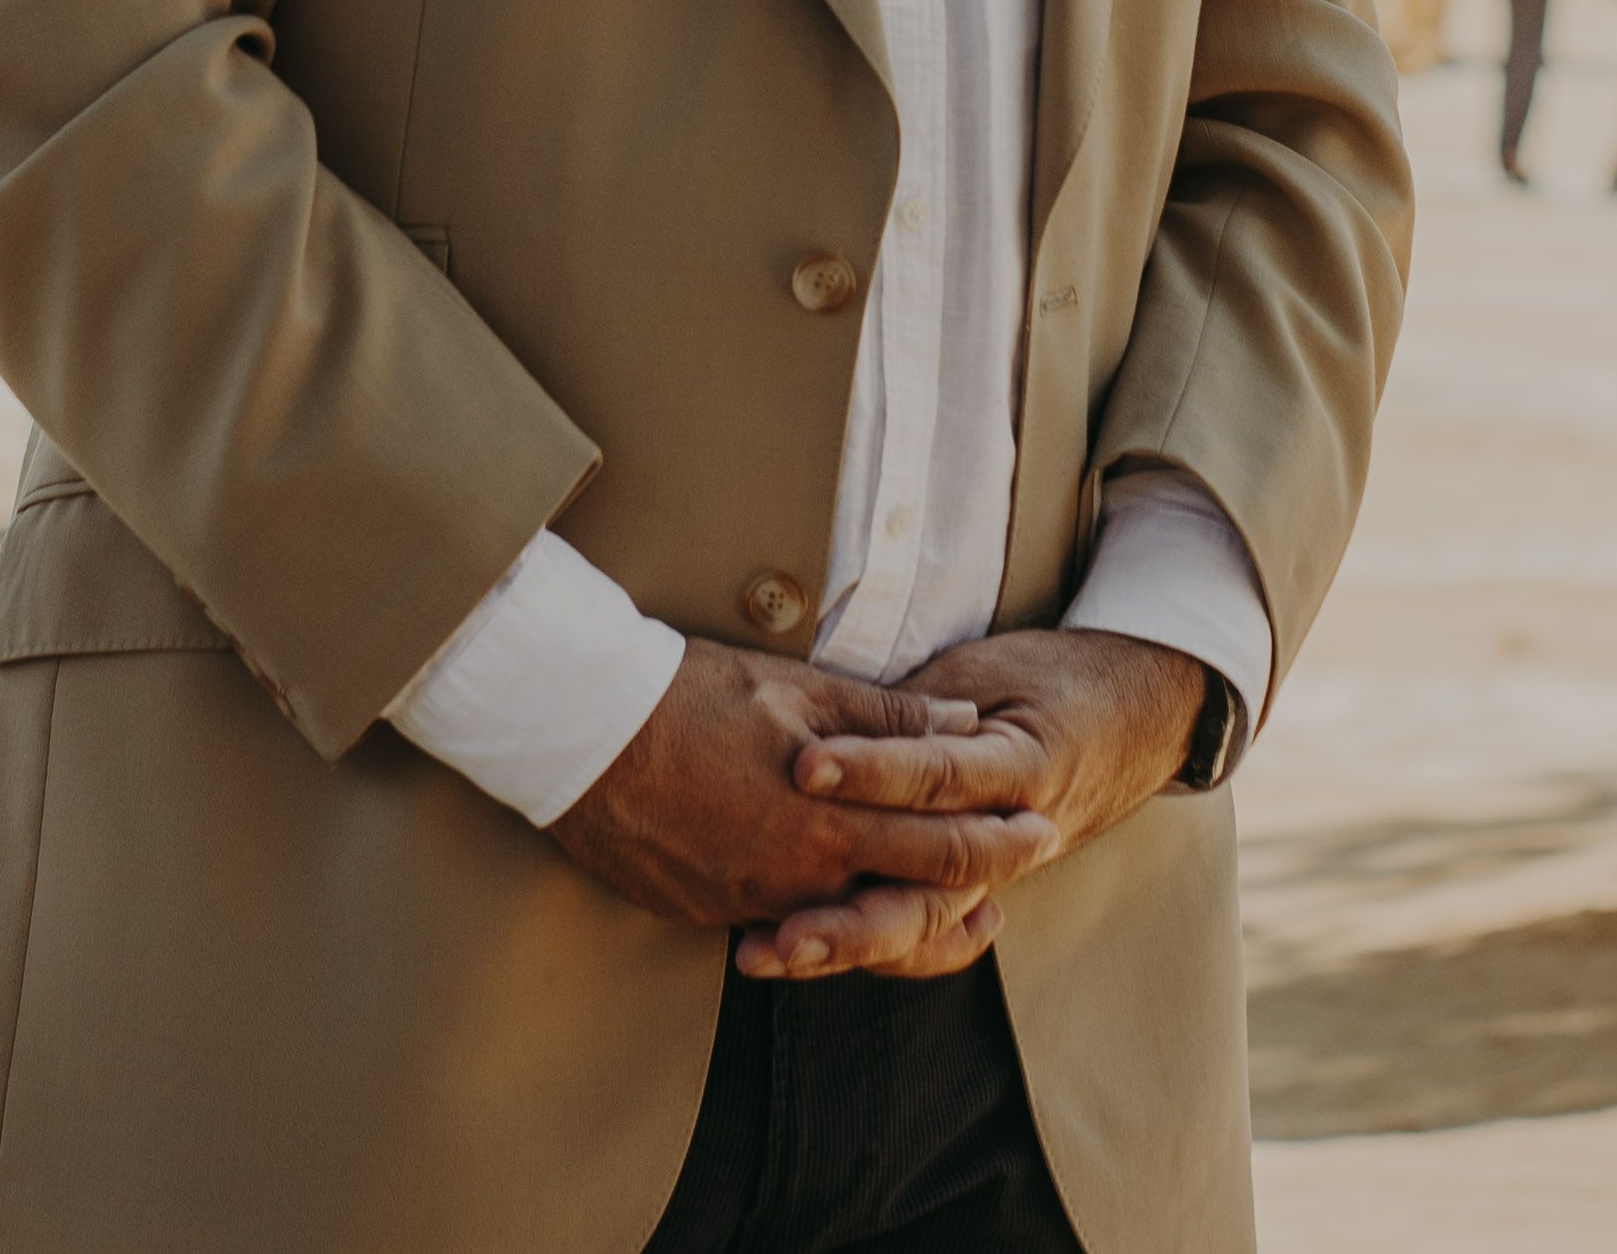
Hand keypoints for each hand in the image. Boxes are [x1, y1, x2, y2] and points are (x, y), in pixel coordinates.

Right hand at [546, 640, 1060, 978]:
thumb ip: (888, 715)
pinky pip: (785, 925)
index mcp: (829, 819)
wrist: (576, 734)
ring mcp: (749, 903)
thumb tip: (965, 718)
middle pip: (911, 900)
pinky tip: (844, 908)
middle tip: (1017, 882)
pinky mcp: (707, 910)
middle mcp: (797, 877)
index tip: (1040, 832)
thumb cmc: (685, 694)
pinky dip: (828, 922)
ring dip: (904, 920)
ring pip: (850, 930)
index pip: (943, 844)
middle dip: (973, 891)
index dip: (999, 842)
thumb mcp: (798, 687)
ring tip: (950, 914)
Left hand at [750, 630, 1207, 979]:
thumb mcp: (990, 670)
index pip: (936, 775)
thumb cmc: (1052, 682)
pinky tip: (789, 958)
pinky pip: (914, 933)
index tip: (803, 767)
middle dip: (846, 916)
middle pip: (927, 890)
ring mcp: (988, 875)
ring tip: (761, 954)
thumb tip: (836, 710)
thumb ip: (918, 702)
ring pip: (915, 928)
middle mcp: (1006, 839)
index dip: (869, 770)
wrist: (1135, 720)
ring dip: (837, 945)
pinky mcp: (966, 887)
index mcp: (1019, 768)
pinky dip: (854, 950)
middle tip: (775, 928)